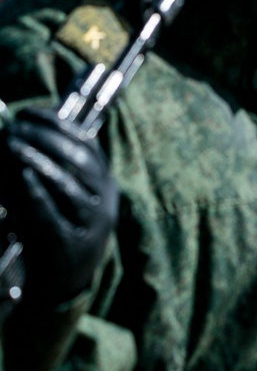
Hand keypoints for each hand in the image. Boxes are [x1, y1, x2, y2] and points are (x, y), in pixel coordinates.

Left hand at [0, 107, 117, 305]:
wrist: (65, 285)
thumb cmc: (57, 232)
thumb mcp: (62, 198)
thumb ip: (49, 170)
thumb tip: (20, 136)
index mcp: (105, 183)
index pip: (85, 143)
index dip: (57, 124)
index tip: (28, 112)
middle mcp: (105, 201)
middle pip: (79, 160)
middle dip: (45, 139)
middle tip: (15, 127)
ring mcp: (92, 224)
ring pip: (67, 185)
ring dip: (37, 161)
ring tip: (11, 145)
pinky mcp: (71, 246)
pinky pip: (52, 214)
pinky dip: (35, 194)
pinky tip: (20, 176)